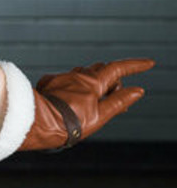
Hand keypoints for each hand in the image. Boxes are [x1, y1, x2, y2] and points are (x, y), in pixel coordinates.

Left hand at [21, 58, 154, 150]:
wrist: (38, 123)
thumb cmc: (69, 124)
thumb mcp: (100, 116)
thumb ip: (119, 102)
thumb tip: (137, 91)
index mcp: (92, 82)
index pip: (118, 68)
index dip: (135, 65)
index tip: (149, 63)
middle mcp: (77, 75)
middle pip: (101, 71)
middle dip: (112, 81)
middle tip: (115, 98)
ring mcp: (62, 78)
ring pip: (82, 74)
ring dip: (93, 83)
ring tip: (93, 103)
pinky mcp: (49, 83)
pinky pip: (65, 80)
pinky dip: (73, 87)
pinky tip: (70, 101)